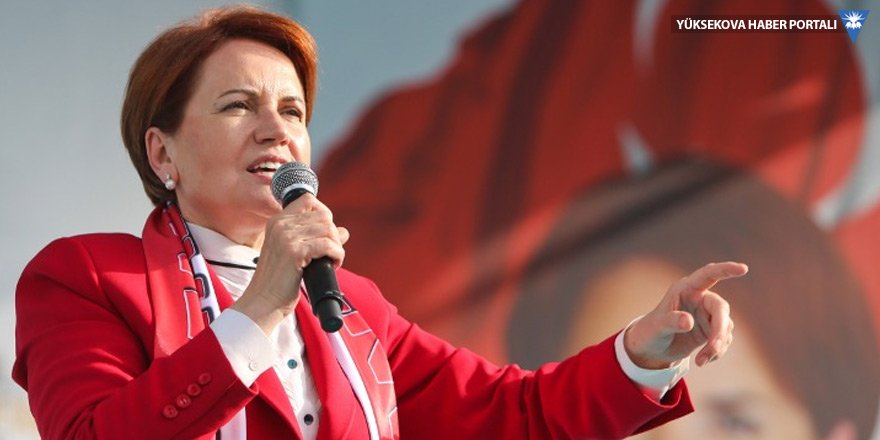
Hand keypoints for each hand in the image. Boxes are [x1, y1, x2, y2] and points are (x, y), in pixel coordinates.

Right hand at [232, 194, 348, 333]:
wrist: (262, 302)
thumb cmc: (279, 282)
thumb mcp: (295, 253)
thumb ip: (315, 238)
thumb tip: (344, 231)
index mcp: (277, 222)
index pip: (308, 200)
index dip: (324, 214)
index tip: (326, 234)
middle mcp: (280, 225)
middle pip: (323, 216)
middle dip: (333, 234)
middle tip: (331, 253)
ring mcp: (286, 237)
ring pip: (329, 229)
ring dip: (337, 246)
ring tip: (331, 260)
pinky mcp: (295, 252)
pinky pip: (328, 245)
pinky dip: (337, 254)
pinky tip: (333, 265)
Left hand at [624, 261, 747, 368]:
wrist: (652, 349)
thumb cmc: (650, 331)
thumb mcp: (656, 327)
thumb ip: (671, 322)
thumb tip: (689, 321)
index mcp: (685, 289)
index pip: (708, 275)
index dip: (725, 270)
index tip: (743, 268)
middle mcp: (700, 298)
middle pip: (720, 308)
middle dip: (719, 329)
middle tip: (714, 347)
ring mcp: (707, 314)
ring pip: (725, 327)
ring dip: (717, 345)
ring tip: (700, 361)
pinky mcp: (712, 329)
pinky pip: (724, 339)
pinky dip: (716, 352)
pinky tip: (702, 360)